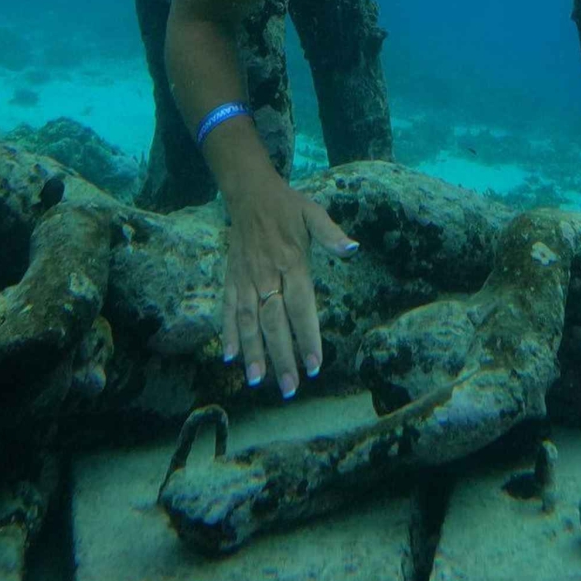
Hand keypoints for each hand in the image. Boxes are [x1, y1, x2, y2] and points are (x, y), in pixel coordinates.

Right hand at [221, 177, 357, 397]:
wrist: (249, 193)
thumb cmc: (288, 207)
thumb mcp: (314, 213)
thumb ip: (331, 234)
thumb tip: (353, 249)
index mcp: (291, 262)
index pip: (300, 307)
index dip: (307, 338)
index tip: (315, 365)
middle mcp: (267, 275)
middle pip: (274, 323)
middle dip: (282, 357)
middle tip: (291, 388)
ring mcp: (246, 280)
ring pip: (248, 321)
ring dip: (253, 352)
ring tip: (258, 381)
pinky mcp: (231, 280)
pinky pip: (228, 309)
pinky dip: (228, 332)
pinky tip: (230, 356)